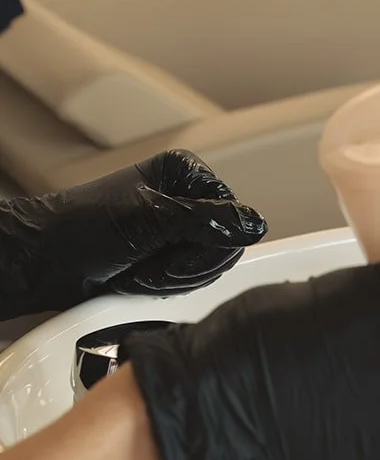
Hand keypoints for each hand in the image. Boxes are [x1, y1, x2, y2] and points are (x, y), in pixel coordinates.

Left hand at [0, 150, 266, 318]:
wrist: (45, 262)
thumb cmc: (83, 229)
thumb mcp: (153, 220)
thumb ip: (209, 221)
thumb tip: (255, 224)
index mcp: (184, 174)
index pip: (233, 213)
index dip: (210, 239)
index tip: (178, 245)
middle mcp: (184, 198)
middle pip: (223, 243)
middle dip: (188, 262)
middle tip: (153, 258)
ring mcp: (175, 230)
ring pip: (207, 266)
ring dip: (173, 276)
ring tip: (139, 266)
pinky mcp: (166, 257)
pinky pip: (189, 280)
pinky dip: (165, 286)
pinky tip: (139, 277)